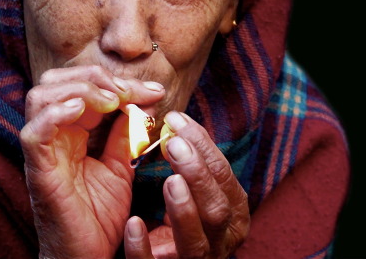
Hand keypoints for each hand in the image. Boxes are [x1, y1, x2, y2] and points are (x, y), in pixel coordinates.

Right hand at [19, 65, 164, 258]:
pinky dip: (56, 114)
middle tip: (129, 92)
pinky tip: (82, 110)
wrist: (87, 257)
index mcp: (71, 132)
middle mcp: (53, 136)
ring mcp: (42, 152)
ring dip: (80, 90)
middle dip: (96, 78)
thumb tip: (141, 103)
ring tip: (111, 100)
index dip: (119, 83)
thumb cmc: (99, 216)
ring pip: (41, 98)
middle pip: (57, 82)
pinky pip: (34, 133)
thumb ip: (126, 134)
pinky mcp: (38, 171)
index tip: (155, 91)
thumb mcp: (121, 167)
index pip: (85, 88)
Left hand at [124, 112, 249, 258]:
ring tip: (170, 182)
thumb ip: (189, 163)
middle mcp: (219, 240)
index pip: (224, 176)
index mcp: (232, 214)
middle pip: (217, 209)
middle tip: (173, 143)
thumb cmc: (182, 223)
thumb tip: (171, 120)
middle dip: (198, 174)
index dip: (202, 146)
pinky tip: (133, 223)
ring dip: (185, 211)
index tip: (176, 119)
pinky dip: (144, 247)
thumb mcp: (195, 193)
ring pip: (196, 243)